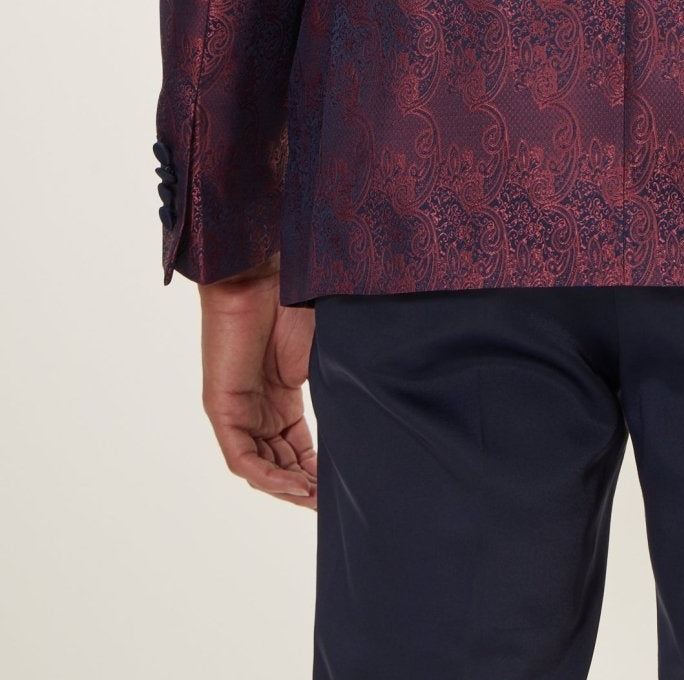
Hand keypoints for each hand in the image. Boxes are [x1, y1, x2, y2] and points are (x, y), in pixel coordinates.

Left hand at [199, 254, 317, 509]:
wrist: (263, 272)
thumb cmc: (294, 302)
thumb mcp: (321, 357)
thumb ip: (333, 390)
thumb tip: (369, 412)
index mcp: (279, 397)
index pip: (296, 450)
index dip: (317, 473)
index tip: (341, 490)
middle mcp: (256, 409)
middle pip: (278, 464)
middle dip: (304, 488)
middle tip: (331, 504)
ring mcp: (237, 411)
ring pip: (260, 468)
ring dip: (286, 488)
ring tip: (316, 500)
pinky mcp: (221, 408)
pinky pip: (242, 458)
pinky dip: (267, 476)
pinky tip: (292, 486)